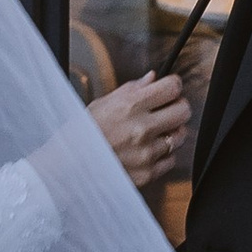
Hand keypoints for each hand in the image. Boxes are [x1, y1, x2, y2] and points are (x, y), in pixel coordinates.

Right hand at [88, 73, 188, 189]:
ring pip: (180, 136)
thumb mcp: (102, 103)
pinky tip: (147, 150)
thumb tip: (151, 78)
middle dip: (179, 107)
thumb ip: (131, 90)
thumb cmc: (82, 134)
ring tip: (155, 132)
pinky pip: (171, 160)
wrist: (68, 167)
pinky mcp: (147, 173)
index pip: (172, 87)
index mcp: (130, 106)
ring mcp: (146, 152)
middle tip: (169, 109)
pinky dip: (163, 155)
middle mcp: (142, 128)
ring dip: (171, 132)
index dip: (174, 86)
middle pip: (184, 111)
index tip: (171, 88)